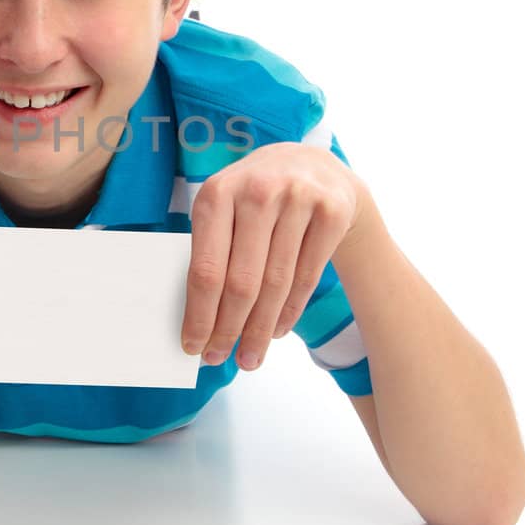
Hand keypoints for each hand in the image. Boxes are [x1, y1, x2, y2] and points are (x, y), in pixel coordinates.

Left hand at [181, 142, 366, 370]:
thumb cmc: (254, 197)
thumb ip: (210, 250)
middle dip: (228, 329)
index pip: (205, 269)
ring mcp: (298, 199)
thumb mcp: (224, 207)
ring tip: (250, 357)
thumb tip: (197, 319)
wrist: (313, 164)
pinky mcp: (332, 211)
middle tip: (220, 359)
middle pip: (241, 282)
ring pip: (277, 284)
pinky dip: (290, 311)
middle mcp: (257, 192)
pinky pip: (307, 276)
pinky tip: (277, 331)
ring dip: (261, 330)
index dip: (199, 315)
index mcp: (217, 193)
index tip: (193, 346)